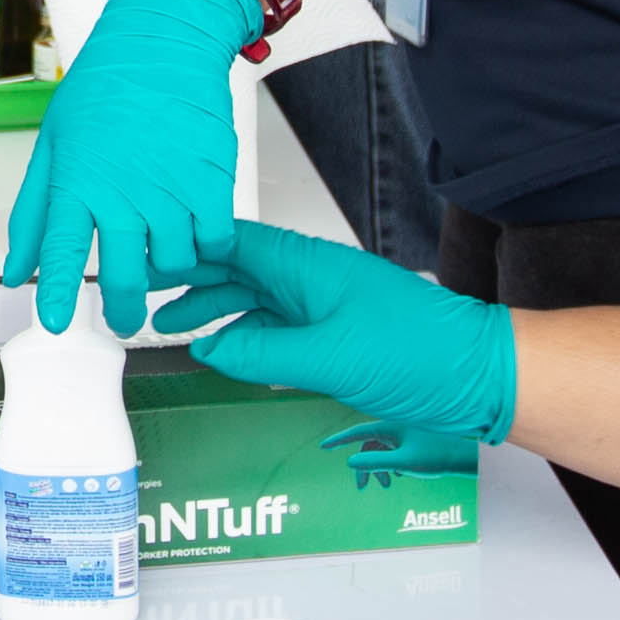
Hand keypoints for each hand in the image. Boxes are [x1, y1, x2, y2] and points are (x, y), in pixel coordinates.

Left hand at [0, 0, 261, 333]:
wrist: (164, 41)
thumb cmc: (105, 88)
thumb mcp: (54, 145)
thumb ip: (35, 213)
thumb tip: (17, 268)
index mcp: (78, 182)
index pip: (64, 254)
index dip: (59, 296)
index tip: (55, 325)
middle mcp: (125, 191)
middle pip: (125, 276)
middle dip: (124, 310)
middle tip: (124, 320)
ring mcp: (172, 188)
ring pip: (175, 263)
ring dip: (167, 270)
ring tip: (159, 253)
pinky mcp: (213, 181)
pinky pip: (215, 241)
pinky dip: (206, 247)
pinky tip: (194, 232)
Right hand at [147, 221, 517, 473]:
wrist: (477, 375)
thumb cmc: (422, 353)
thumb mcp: (330, 356)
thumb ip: (262, 352)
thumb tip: (209, 349)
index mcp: (307, 265)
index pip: (231, 243)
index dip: (185, 247)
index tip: (144, 256)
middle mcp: (311, 277)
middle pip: (235, 267)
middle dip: (188, 277)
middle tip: (142, 290)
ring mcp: (322, 304)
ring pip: (253, 297)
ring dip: (212, 308)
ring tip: (170, 322)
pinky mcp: (334, 333)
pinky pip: (275, 326)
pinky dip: (242, 335)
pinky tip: (223, 349)